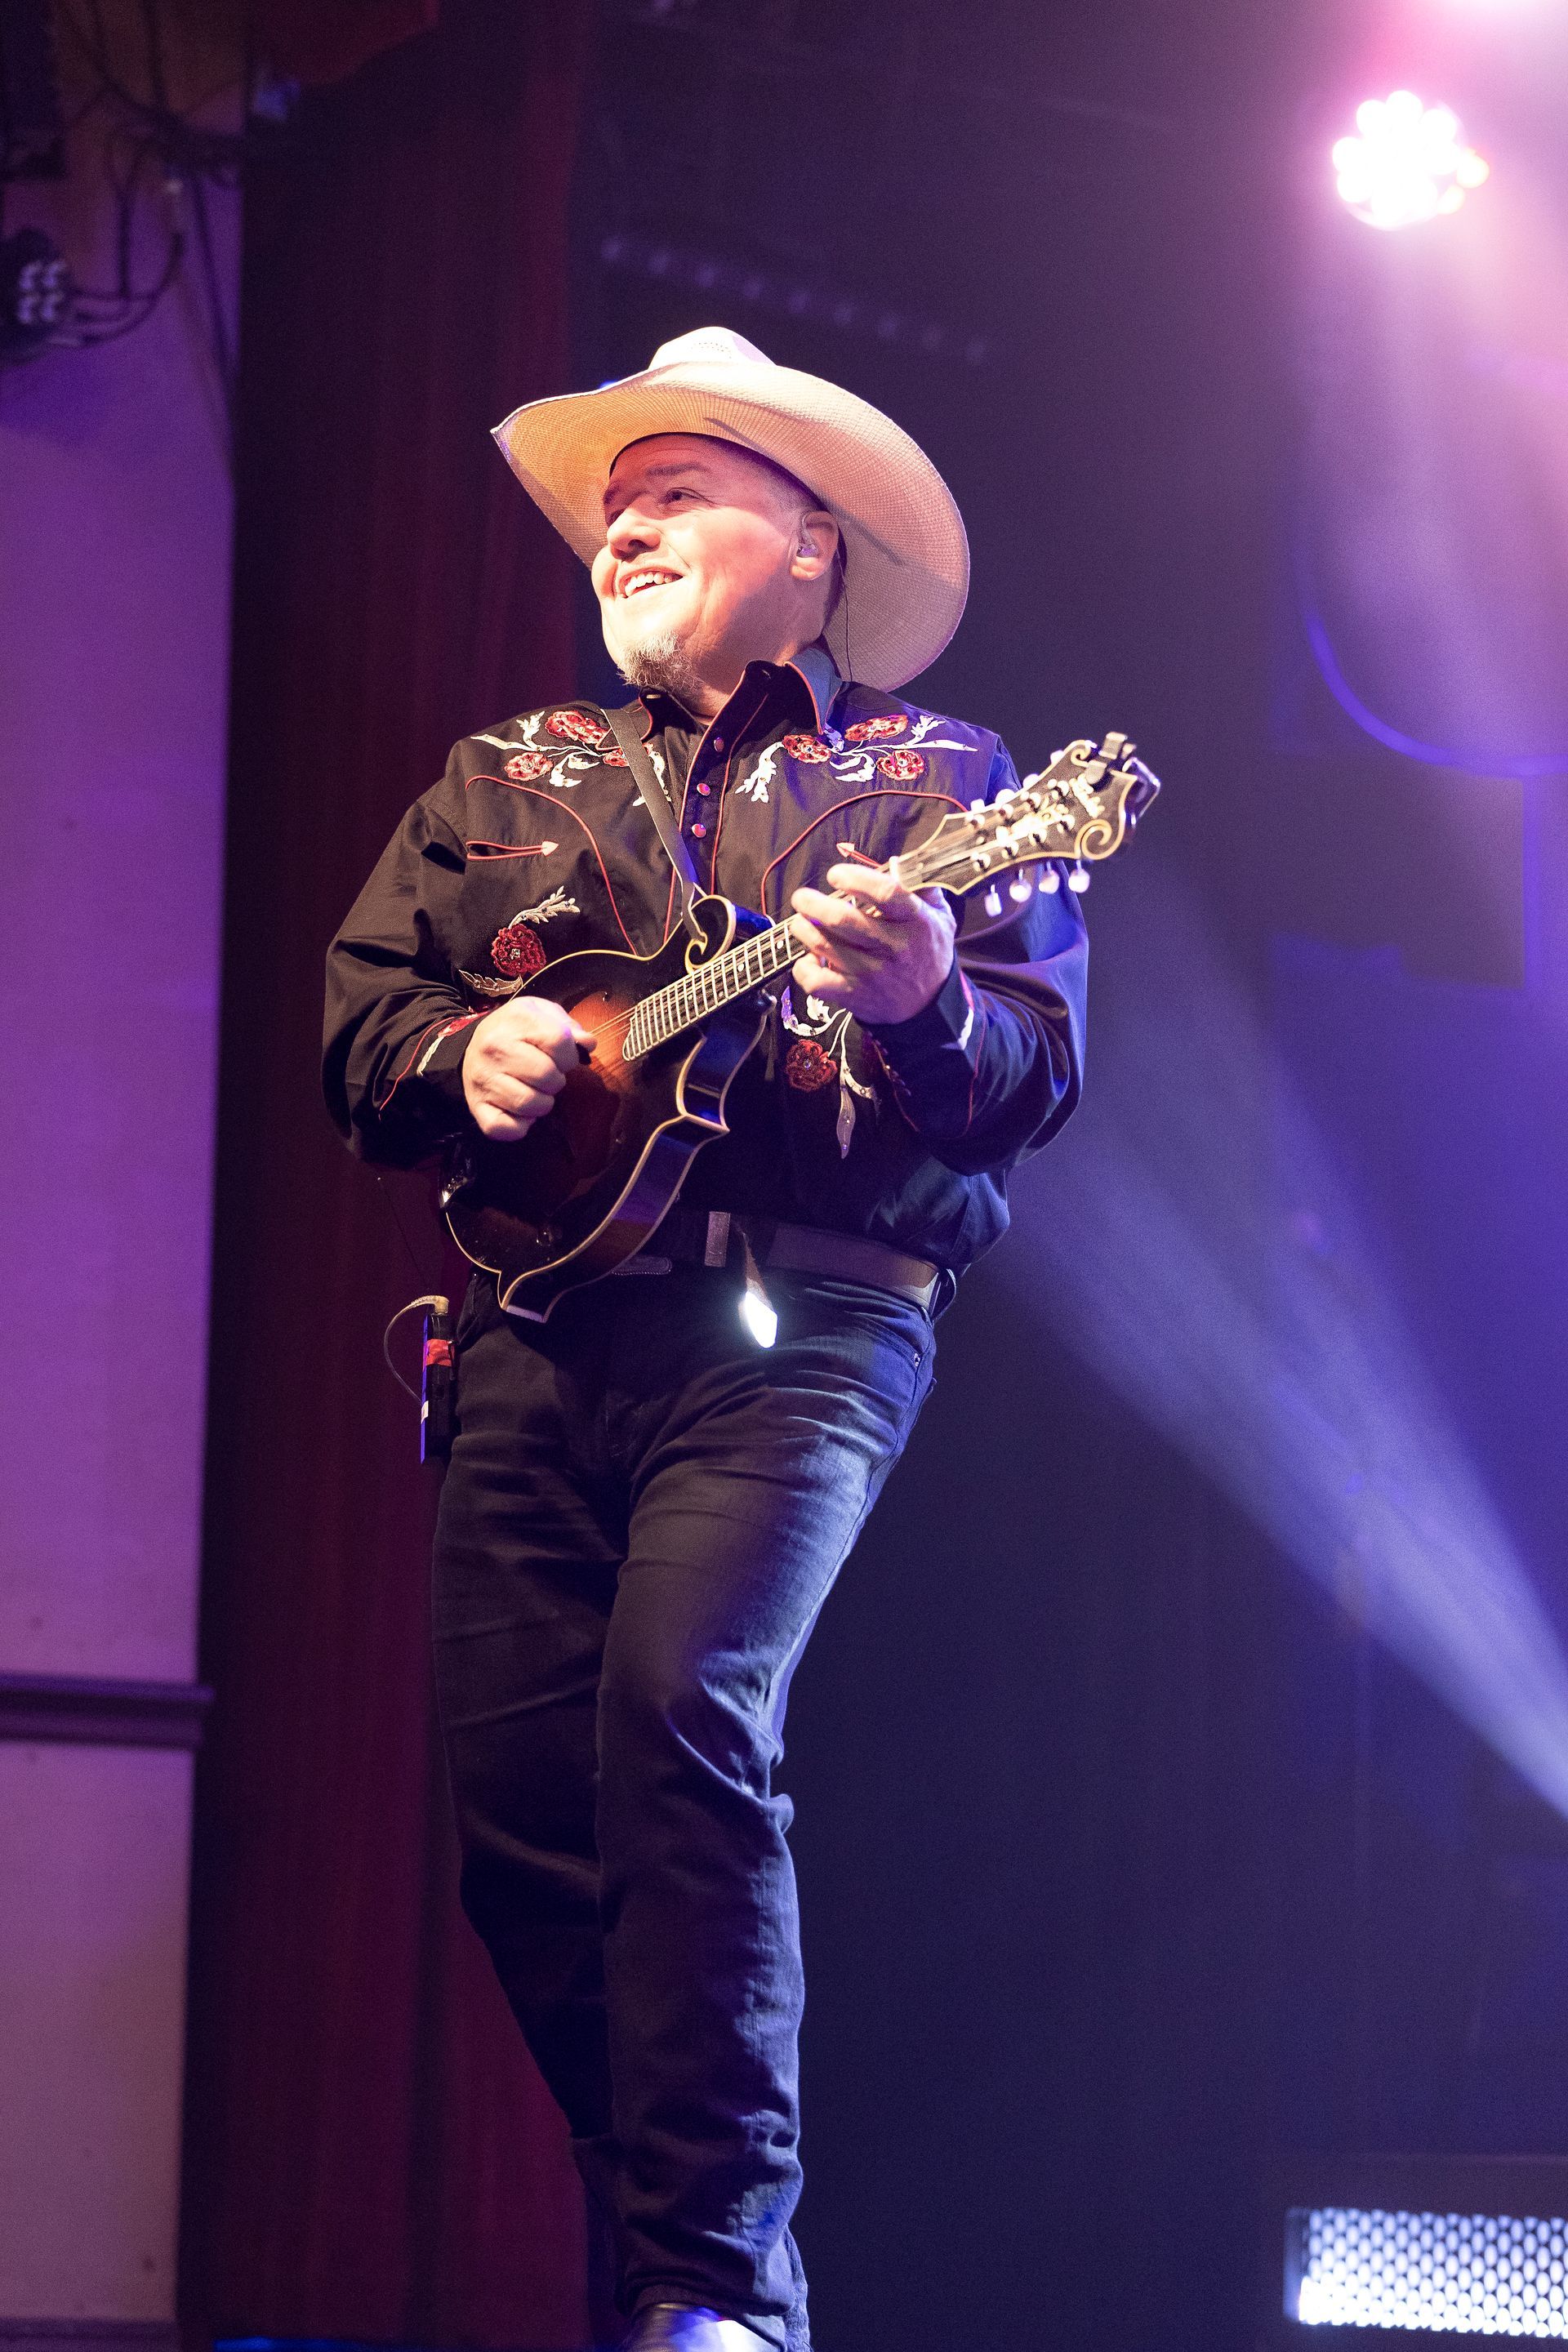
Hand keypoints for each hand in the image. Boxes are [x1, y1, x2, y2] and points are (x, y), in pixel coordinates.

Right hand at [462, 995, 592, 1139]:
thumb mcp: (542, 1014)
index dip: (569, 1055)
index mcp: (516, 1019)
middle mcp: (495, 1047)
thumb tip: (587, 1044)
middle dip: (556, 1080)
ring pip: (529, 1104)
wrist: (473, 1044)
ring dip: (542, 1104)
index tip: (562, 1058)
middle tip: (547, 1077)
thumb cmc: (517, 1031)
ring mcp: (483, 1078)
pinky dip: (519, 1126)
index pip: (559, 1041)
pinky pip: (503, 1127)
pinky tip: (521, 1112)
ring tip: (535, 1092)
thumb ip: (568, 1026)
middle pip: (546, 1075)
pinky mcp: (476, 1104)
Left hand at [788, 863, 955, 1027]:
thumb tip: (899, 862)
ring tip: (801, 922)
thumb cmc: (928, 953)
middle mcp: (892, 946)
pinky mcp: (854, 993)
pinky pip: (816, 982)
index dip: (855, 878)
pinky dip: (804, 968)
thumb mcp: (940, 917)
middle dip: (813, 904)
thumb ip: (922, 888)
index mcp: (914, 921)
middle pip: (843, 920)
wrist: (929, 1006)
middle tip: (802, 898)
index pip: (884, 893)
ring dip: (804, 930)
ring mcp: (871, 972)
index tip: (836, 875)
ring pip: (824, 946)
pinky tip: (808, 959)